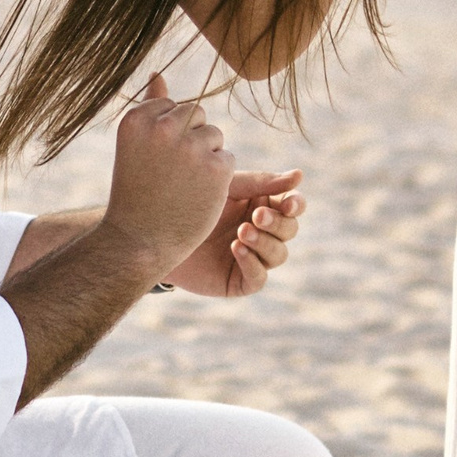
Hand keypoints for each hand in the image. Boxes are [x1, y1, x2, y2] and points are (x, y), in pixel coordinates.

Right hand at [102, 74, 230, 269]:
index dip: (169, 136)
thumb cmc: (136, 191)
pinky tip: (197, 195)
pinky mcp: (216, 167)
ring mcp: (190, 147)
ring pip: (215, 136)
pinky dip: (217, 178)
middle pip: (197, 114)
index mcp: (137, 118)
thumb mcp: (135, 145)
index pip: (173, 106)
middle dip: (191, 141)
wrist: (138, 242)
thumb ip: (150, 108)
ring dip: (206, 158)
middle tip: (170, 176)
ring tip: (181, 186)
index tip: (154, 162)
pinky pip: (228, 158)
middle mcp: (162, 127)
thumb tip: (158, 73)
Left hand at [169, 167, 304, 297]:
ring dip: (265, 242)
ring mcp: (252, 257)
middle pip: (289, 230)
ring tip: (241, 232)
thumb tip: (300, 175)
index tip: (288, 204)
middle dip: (277, 223)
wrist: (156, 229)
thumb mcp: (227, 186)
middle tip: (256, 215)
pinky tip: (237, 248)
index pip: (292, 206)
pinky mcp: (239, 280)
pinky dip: (252, 263)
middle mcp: (262, 232)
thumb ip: (263, 182)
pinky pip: (258, 277)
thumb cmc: (191, 200)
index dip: (295, 205)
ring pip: (279, 254)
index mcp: (263, 204)